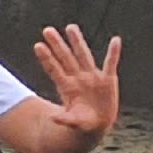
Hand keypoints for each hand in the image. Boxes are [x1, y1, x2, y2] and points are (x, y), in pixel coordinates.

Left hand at [30, 23, 120, 139]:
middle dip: (57, 44)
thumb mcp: (74, 123)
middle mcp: (78, 79)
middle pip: (66, 58)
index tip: (38, 46)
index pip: (54, 69)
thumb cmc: (82, 124)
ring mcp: (92, 78)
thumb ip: (65, 120)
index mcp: (67, 88)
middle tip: (47, 30)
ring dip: (78, 42)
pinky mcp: (108, 80)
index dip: (47, 59)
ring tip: (71, 27)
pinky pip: (111, 64)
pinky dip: (114, 53)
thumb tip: (53, 118)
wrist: (97, 125)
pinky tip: (115, 40)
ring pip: (84, 56)